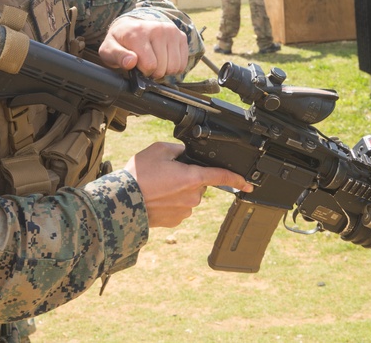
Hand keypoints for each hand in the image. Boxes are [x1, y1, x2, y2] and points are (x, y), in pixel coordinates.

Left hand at [98, 16, 187, 77]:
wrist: (130, 27)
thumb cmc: (120, 42)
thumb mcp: (109, 50)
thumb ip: (117, 56)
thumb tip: (131, 62)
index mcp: (138, 33)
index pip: (150, 65)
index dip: (143, 72)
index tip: (137, 66)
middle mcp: (157, 29)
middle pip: (163, 67)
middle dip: (154, 72)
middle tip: (145, 64)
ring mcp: (170, 31)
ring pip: (175, 66)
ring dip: (165, 70)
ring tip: (155, 62)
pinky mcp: (180, 35)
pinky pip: (183, 63)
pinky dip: (174, 66)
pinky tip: (164, 60)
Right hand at [125, 142, 252, 227]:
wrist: (122, 202)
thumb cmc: (139, 176)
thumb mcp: (159, 150)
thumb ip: (178, 149)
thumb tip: (184, 154)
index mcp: (193, 177)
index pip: (222, 177)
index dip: (237, 179)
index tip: (248, 183)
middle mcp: (193, 197)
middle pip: (198, 183)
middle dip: (186, 177)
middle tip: (165, 174)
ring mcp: (185, 211)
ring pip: (187, 196)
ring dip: (177, 190)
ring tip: (156, 186)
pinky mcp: (175, 221)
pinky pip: (178, 208)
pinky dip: (170, 202)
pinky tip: (155, 197)